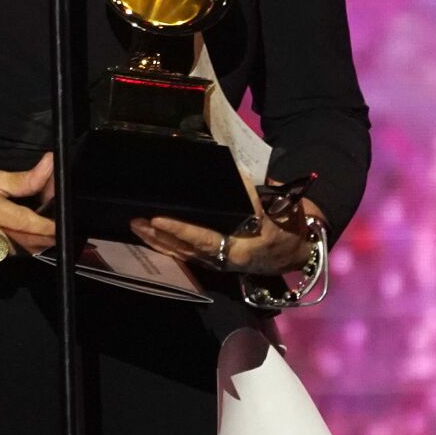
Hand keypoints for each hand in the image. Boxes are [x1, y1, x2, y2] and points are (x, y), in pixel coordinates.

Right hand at [0, 154, 55, 264]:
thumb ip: (21, 179)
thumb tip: (51, 165)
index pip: (20, 222)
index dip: (45, 227)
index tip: (62, 227)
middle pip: (19, 244)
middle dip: (41, 238)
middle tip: (53, 226)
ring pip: (10, 254)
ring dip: (27, 244)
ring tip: (32, 227)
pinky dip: (9, 249)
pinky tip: (9, 235)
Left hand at [130, 192, 324, 275]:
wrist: (298, 253)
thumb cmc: (289, 228)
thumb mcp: (281, 209)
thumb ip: (255, 194)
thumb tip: (233, 172)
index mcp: (244, 247)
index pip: (208, 237)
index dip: (183, 229)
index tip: (161, 219)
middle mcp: (228, 258)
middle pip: (189, 248)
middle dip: (163, 235)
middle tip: (139, 221)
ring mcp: (220, 262)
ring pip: (183, 253)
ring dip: (159, 241)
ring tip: (137, 227)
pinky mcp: (215, 261)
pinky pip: (186, 256)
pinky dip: (167, 247)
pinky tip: (151, 237)